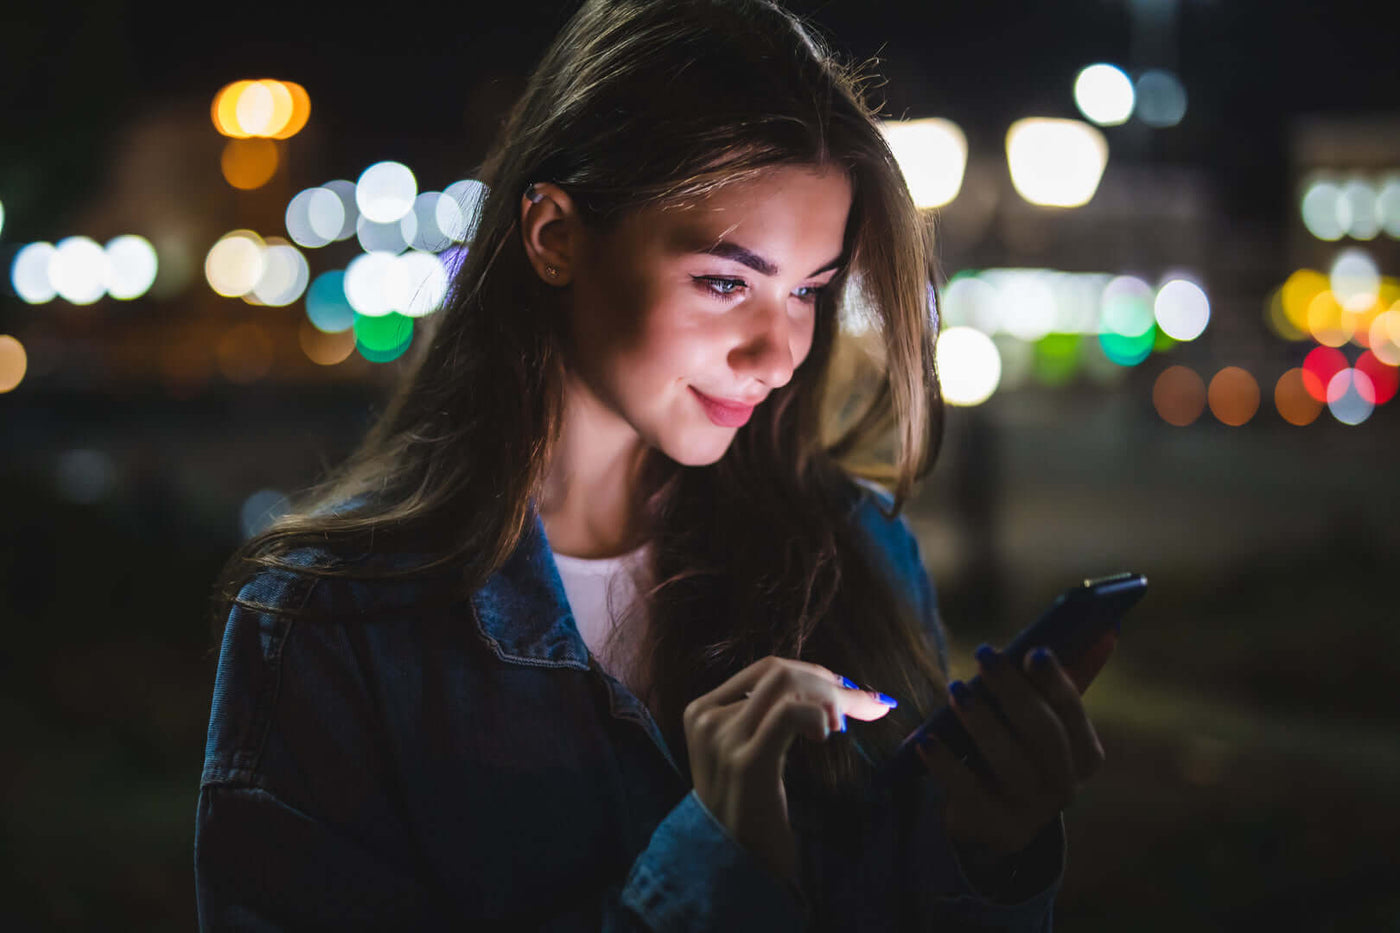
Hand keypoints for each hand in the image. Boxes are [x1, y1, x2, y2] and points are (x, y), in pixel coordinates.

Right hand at [683, 656, 897, 883]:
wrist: (736, 867)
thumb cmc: (750, 813)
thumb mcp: (747, 755)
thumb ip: (768, 718)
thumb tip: (830, 687)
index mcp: (702, 712)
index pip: (764, 670)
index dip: (811, 673)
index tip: (846, 691)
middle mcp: (706, 719)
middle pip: (777, 671)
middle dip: (828, 682)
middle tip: (864, 705)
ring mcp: (722, 739)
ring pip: (786, 685)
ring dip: (828, 698)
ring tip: (841, 726)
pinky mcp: (746, 761)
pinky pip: (789, 714)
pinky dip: (817, 714)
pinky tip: (827, 734)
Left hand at [915, 646, 1104, 858]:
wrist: (990, 820)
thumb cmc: (1017, 750)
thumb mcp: (1040, 721)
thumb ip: (1064, 681)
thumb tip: (1105, 632)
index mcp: (1083, 756)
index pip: (1073, 713)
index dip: (1056, 681)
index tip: (1034, 651)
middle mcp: (1064, 786)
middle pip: (1043, 735)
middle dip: (1014, 691)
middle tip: (984, 654)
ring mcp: (1029, 812)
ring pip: (1008, 763)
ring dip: (982, 722)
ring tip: (956, 689)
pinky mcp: (992, 828)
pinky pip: (968, 792)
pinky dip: (947, 764)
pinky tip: (926, 739)